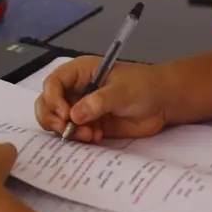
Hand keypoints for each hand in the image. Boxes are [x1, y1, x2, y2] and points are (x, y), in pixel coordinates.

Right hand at [34, 56, 170, 142]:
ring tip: (87, 134)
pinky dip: (79, 138)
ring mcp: (81, 109)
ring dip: (67, 131)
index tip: (65, 114)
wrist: (164, 103)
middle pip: (47, 103)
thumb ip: (99, 101)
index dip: (53, 99)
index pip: (53, 83)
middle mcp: (76, 90)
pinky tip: (96, 136)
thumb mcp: (122, 90)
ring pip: (58, 121)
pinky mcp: (90, 125)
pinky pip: (74, 134)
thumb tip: (75, 115)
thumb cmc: (144, 86)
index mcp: (80, 72)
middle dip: (52, 117)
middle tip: (65, 129)